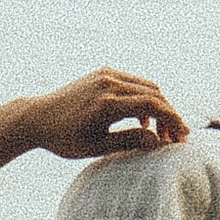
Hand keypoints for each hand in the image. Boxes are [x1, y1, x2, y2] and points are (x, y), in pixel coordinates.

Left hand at [29, 70, 190, 161]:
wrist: (36, 117)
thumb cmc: (63, 138)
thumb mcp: (94, 147)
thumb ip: (127, 142)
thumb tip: (157, 141)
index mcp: (106, 103)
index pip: (152, 105)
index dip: (172, 120)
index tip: (183, 137)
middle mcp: (107, 83)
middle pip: (154, 94)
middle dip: (169, 115)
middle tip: (174, 139)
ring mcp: (105, 74)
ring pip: (146, 86)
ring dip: (158, 107)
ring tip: (159, 132)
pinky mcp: (102, 73)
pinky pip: (134, 83)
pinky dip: (144, 98)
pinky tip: (141, 120)